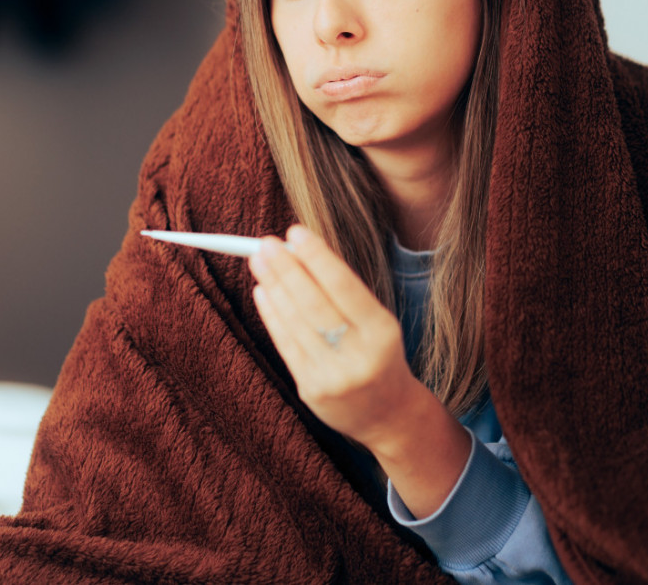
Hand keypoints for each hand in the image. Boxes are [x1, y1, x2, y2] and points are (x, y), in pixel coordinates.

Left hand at [248, 224, 423, 450]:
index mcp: (382, 333)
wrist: (389, 414)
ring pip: (296, 324)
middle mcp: (359, 356)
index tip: (295, 233)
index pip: (345, 287)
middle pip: (314, 305)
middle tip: (265, 243)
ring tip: (258, 260)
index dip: (318, 258)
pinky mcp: (312, 391)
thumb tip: (299, 250)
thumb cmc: (378, 353)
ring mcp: (333, 377)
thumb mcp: (375, 322)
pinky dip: (272, 315)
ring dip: (273, 287)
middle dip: (288, 270)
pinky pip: (286, 345)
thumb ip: (342, 292)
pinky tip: (262, 291)